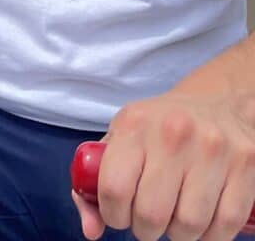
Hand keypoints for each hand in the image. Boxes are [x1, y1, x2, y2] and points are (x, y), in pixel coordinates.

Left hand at [71, 92, 254, 240]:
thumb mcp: (122, 138)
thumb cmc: (160, 127)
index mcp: (135, 124)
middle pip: (151, 213)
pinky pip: (224, 225)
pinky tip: (201, 222)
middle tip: (147, 222)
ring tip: (174, 219)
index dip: (112, 214)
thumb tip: (91, 230)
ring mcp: (212, 149)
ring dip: (177, 234)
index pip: (113, 187)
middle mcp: (173, 133)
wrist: (218, 102)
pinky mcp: (244, 166)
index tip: (118, 215)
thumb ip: (97, 181)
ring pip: (189, 225)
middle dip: (145, 230)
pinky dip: (209, 236)